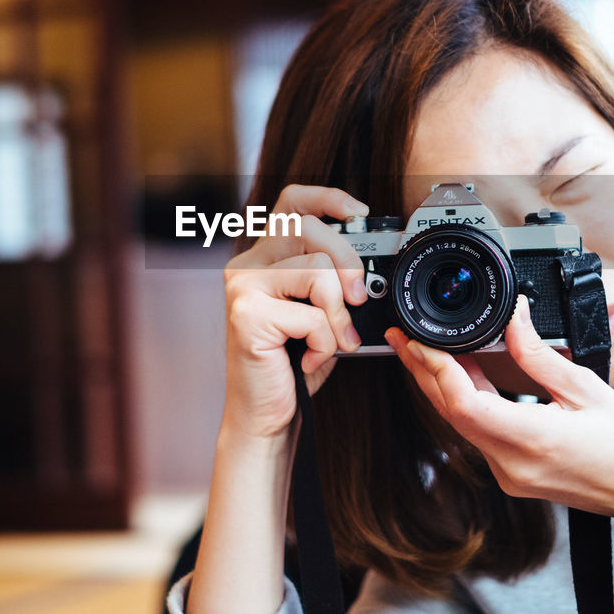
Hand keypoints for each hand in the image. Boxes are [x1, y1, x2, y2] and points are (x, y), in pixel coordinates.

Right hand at [221, 184, 369, 440]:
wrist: (268, 415)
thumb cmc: (295, 363)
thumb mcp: (321, 312)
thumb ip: (335, 281)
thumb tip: (370, 268)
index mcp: (265, 257)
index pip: (292, 203)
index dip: (327, 198)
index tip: (360, 212)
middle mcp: (247, 264)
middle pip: (309, 228)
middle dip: (348, 262)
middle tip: (359, 298)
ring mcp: (242, 287)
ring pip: (317, 270)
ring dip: (339, 313)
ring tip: (334, 340)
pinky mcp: (246, 314)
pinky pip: (311, 315)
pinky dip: (325, 342)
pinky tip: (311, 357)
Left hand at [386, 295, 613, 520]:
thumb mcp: (586, 388)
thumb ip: (539, 354)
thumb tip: (514, 318)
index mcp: (533, 440)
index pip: (464, 405)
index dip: (436, 369)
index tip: (420, 340)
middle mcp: (513, 463)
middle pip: (451, 413)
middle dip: (423, 372)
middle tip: (402, 336)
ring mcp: (510, 474)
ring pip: (460, 424)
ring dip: (441, 386)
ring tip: (423, 349)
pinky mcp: (513, 475)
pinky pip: (477, 434)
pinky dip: (464, 402)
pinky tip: (460, 376)